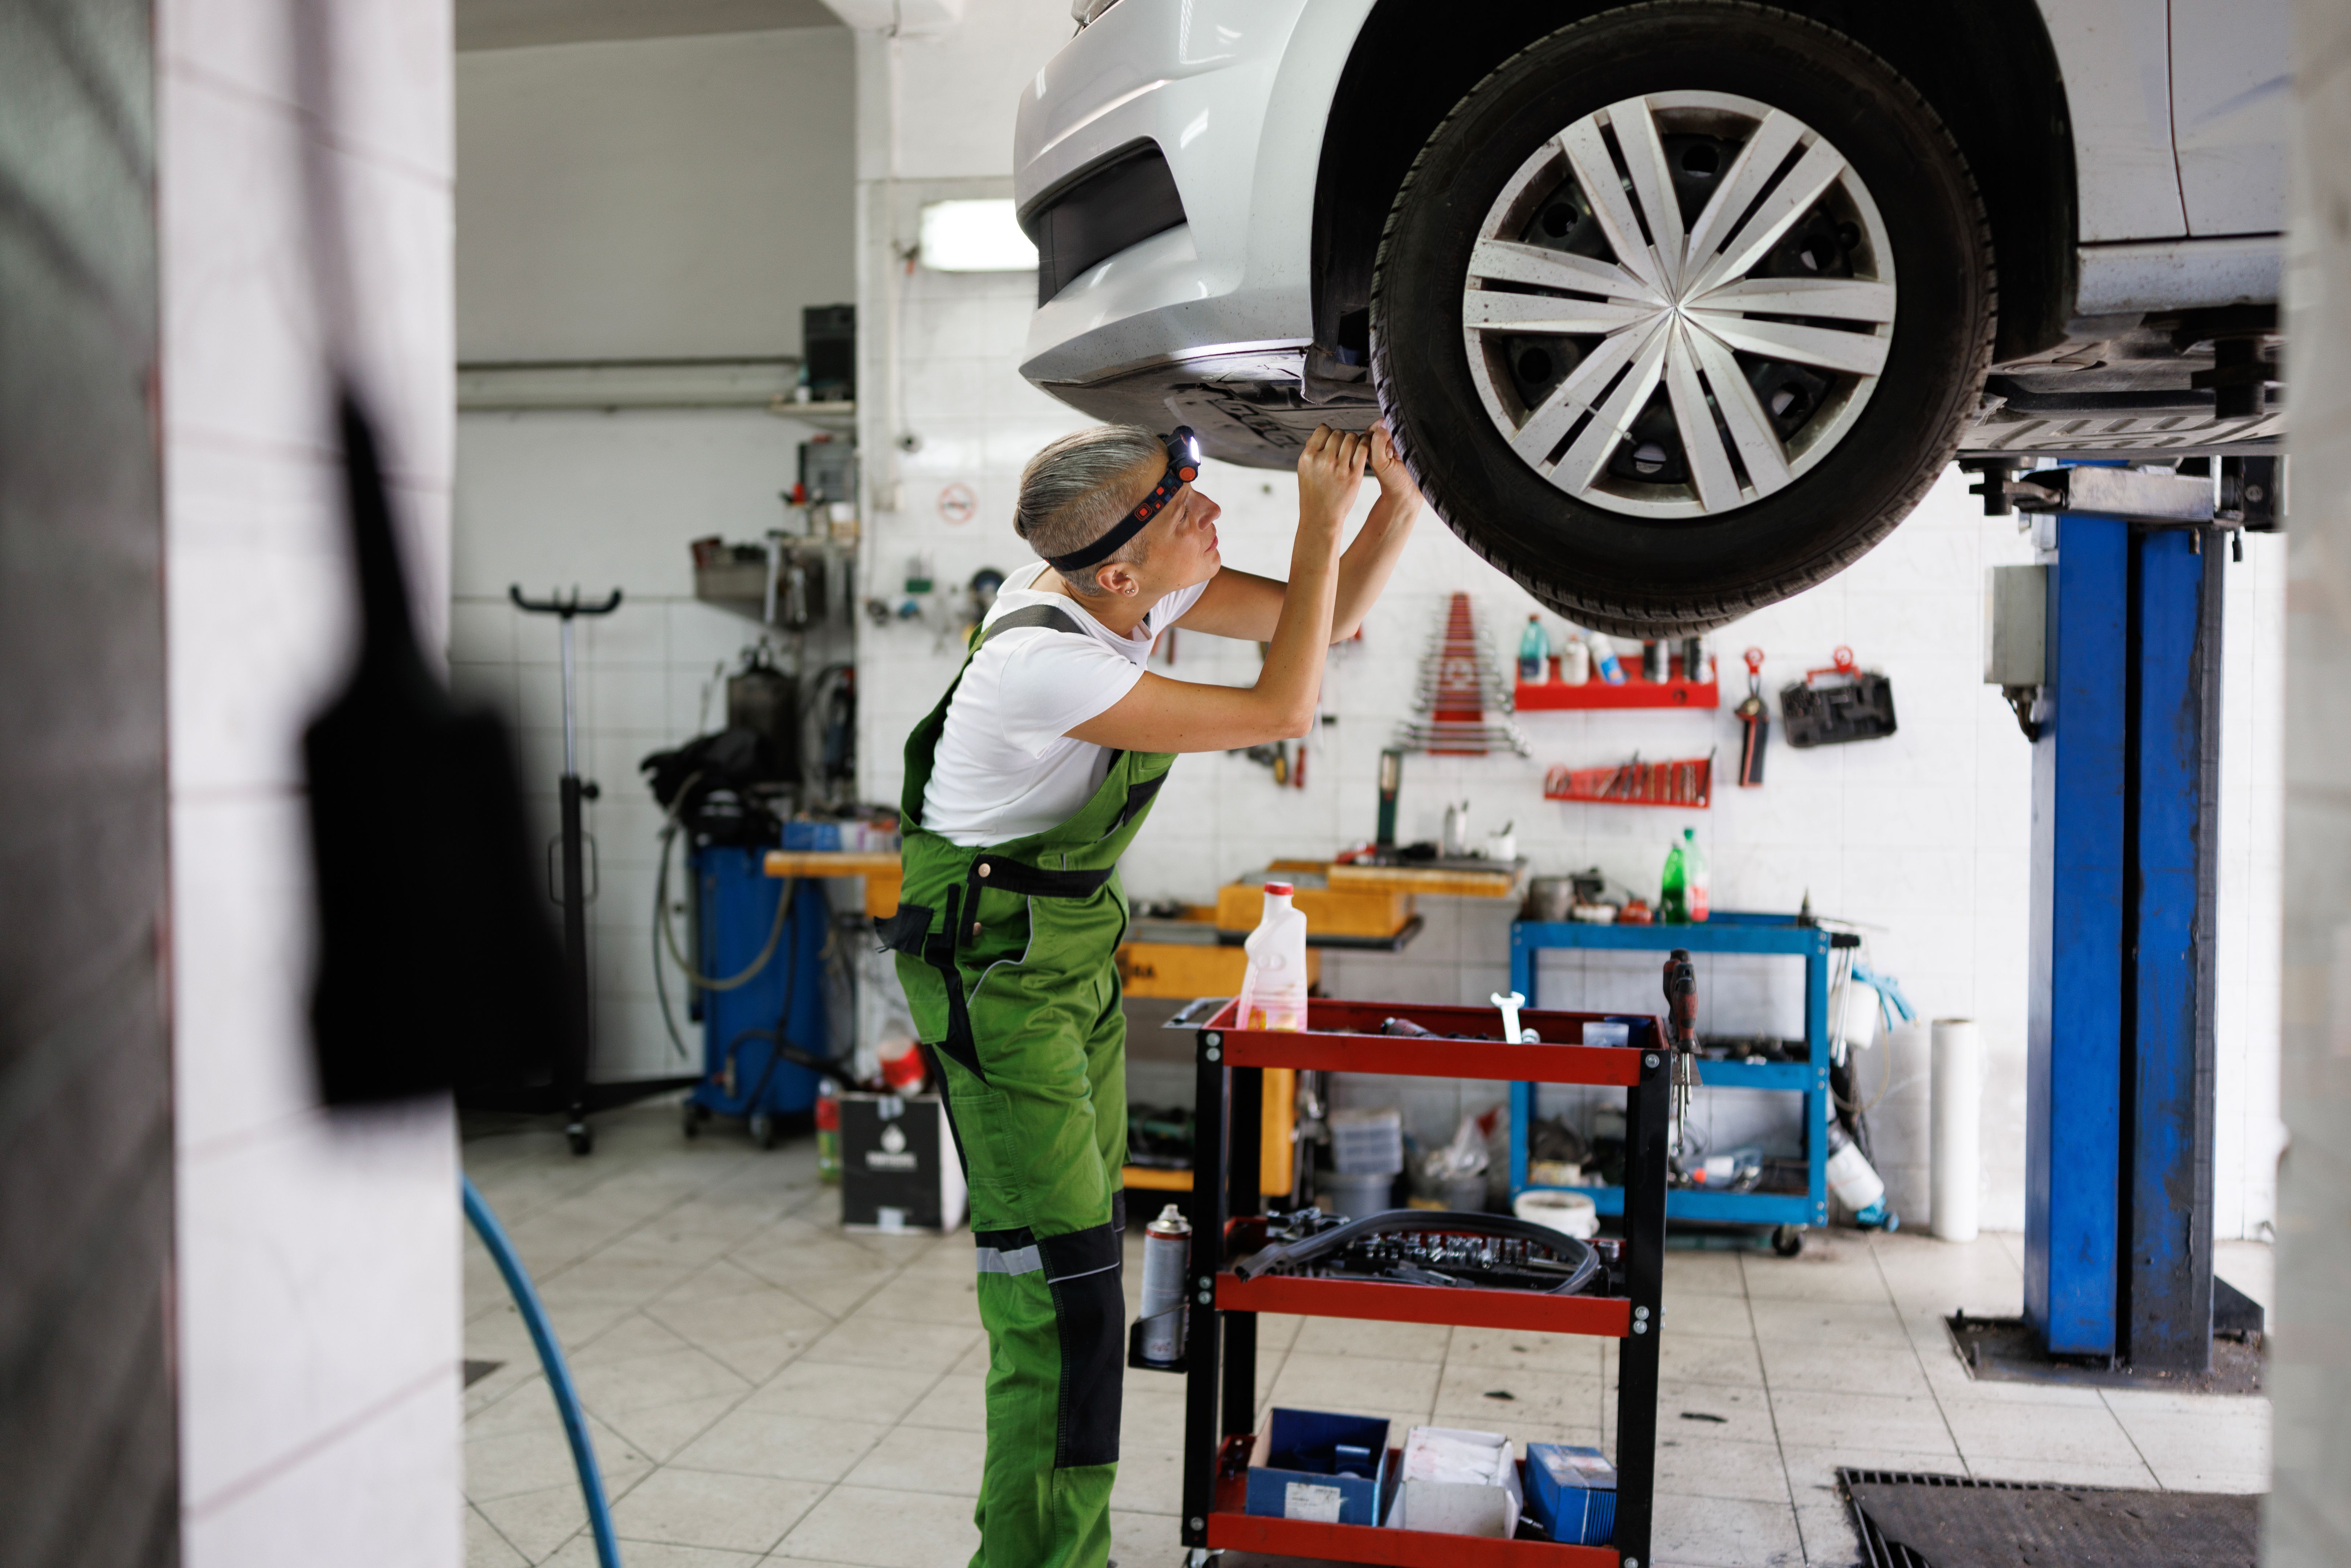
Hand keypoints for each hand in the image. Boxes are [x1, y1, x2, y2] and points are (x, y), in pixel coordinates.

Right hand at [1296, 424, 1367, 538]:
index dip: (1328, 433)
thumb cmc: (1312, 492)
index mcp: (1308, 457)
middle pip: (1338, 433)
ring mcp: (1339, 468)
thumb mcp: (1304, 470)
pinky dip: (1365, 445)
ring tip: (1352, 448)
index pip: (1322, 430)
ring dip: (1354, 440)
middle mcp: (1323, 461)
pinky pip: (1363, 450)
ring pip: (1352, 438)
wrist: (1321, 517)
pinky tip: (1362, 449)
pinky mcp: (1354, 475)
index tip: (1330, 441)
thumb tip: (1323, 429)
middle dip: (1341, 437)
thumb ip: (1312, 449)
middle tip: (1341, 448)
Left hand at [1367, 420, 1421, 509]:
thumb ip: (1377, 442)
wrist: (1409, 492)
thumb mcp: (1379, 461)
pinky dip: (1411, 441)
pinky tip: (1408, 454)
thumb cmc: (1391, 479)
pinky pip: (1412, 434)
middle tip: (1393, 454)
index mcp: (1374, 443)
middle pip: (1390, 425)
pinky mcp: (1412, 444)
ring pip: (1401, 429)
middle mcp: (1387, 440)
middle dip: (1392, 437)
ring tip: (1400, 456)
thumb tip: (1384, 424)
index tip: (1386, 451)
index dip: (1381, 434)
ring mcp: (1400, 442)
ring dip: (1402, 440)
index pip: (1376, 426)